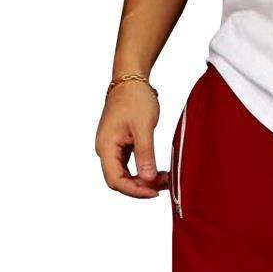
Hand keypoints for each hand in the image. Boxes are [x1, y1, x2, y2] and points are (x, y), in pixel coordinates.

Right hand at [95, 80, 167, 197]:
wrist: (131, 80)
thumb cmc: (135, 99)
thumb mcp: (143, 127)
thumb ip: (145, 153)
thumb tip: (148, 178)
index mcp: (106, 146)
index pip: (115, 180)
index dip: (135, 191)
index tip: (155, 192)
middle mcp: (106, 150)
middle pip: (120, 181)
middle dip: (142, 187)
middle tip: (165, 184)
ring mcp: (113, 149)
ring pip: (127, 175)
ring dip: (145, 181)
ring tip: (166, 179)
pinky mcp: (122, 146)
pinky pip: (131, 166)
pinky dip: (145, 172)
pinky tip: (159, 172)